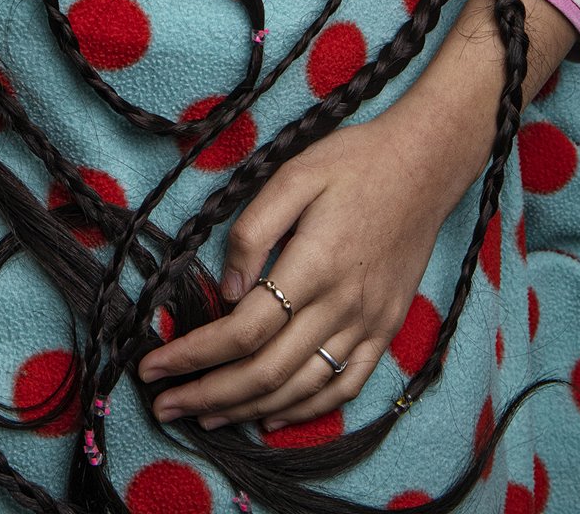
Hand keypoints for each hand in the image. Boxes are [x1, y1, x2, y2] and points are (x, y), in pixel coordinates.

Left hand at [135, 98, 454, 428]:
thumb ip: (254, 230)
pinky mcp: (384, 330)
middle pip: (265, 372)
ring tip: (204, 418)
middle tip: (164, 406)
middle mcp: (341, 306)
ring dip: (247, 410)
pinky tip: (271, 417)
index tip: (154, 366)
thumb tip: (227, 289)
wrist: (425, 164)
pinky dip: (304, 411)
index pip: (243, 330)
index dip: (194, 355)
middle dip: (208, 395)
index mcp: (313, 265)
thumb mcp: (294, 174)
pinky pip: (343, 386)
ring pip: (300, 390)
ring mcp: (368, 324)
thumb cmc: (354, 162)